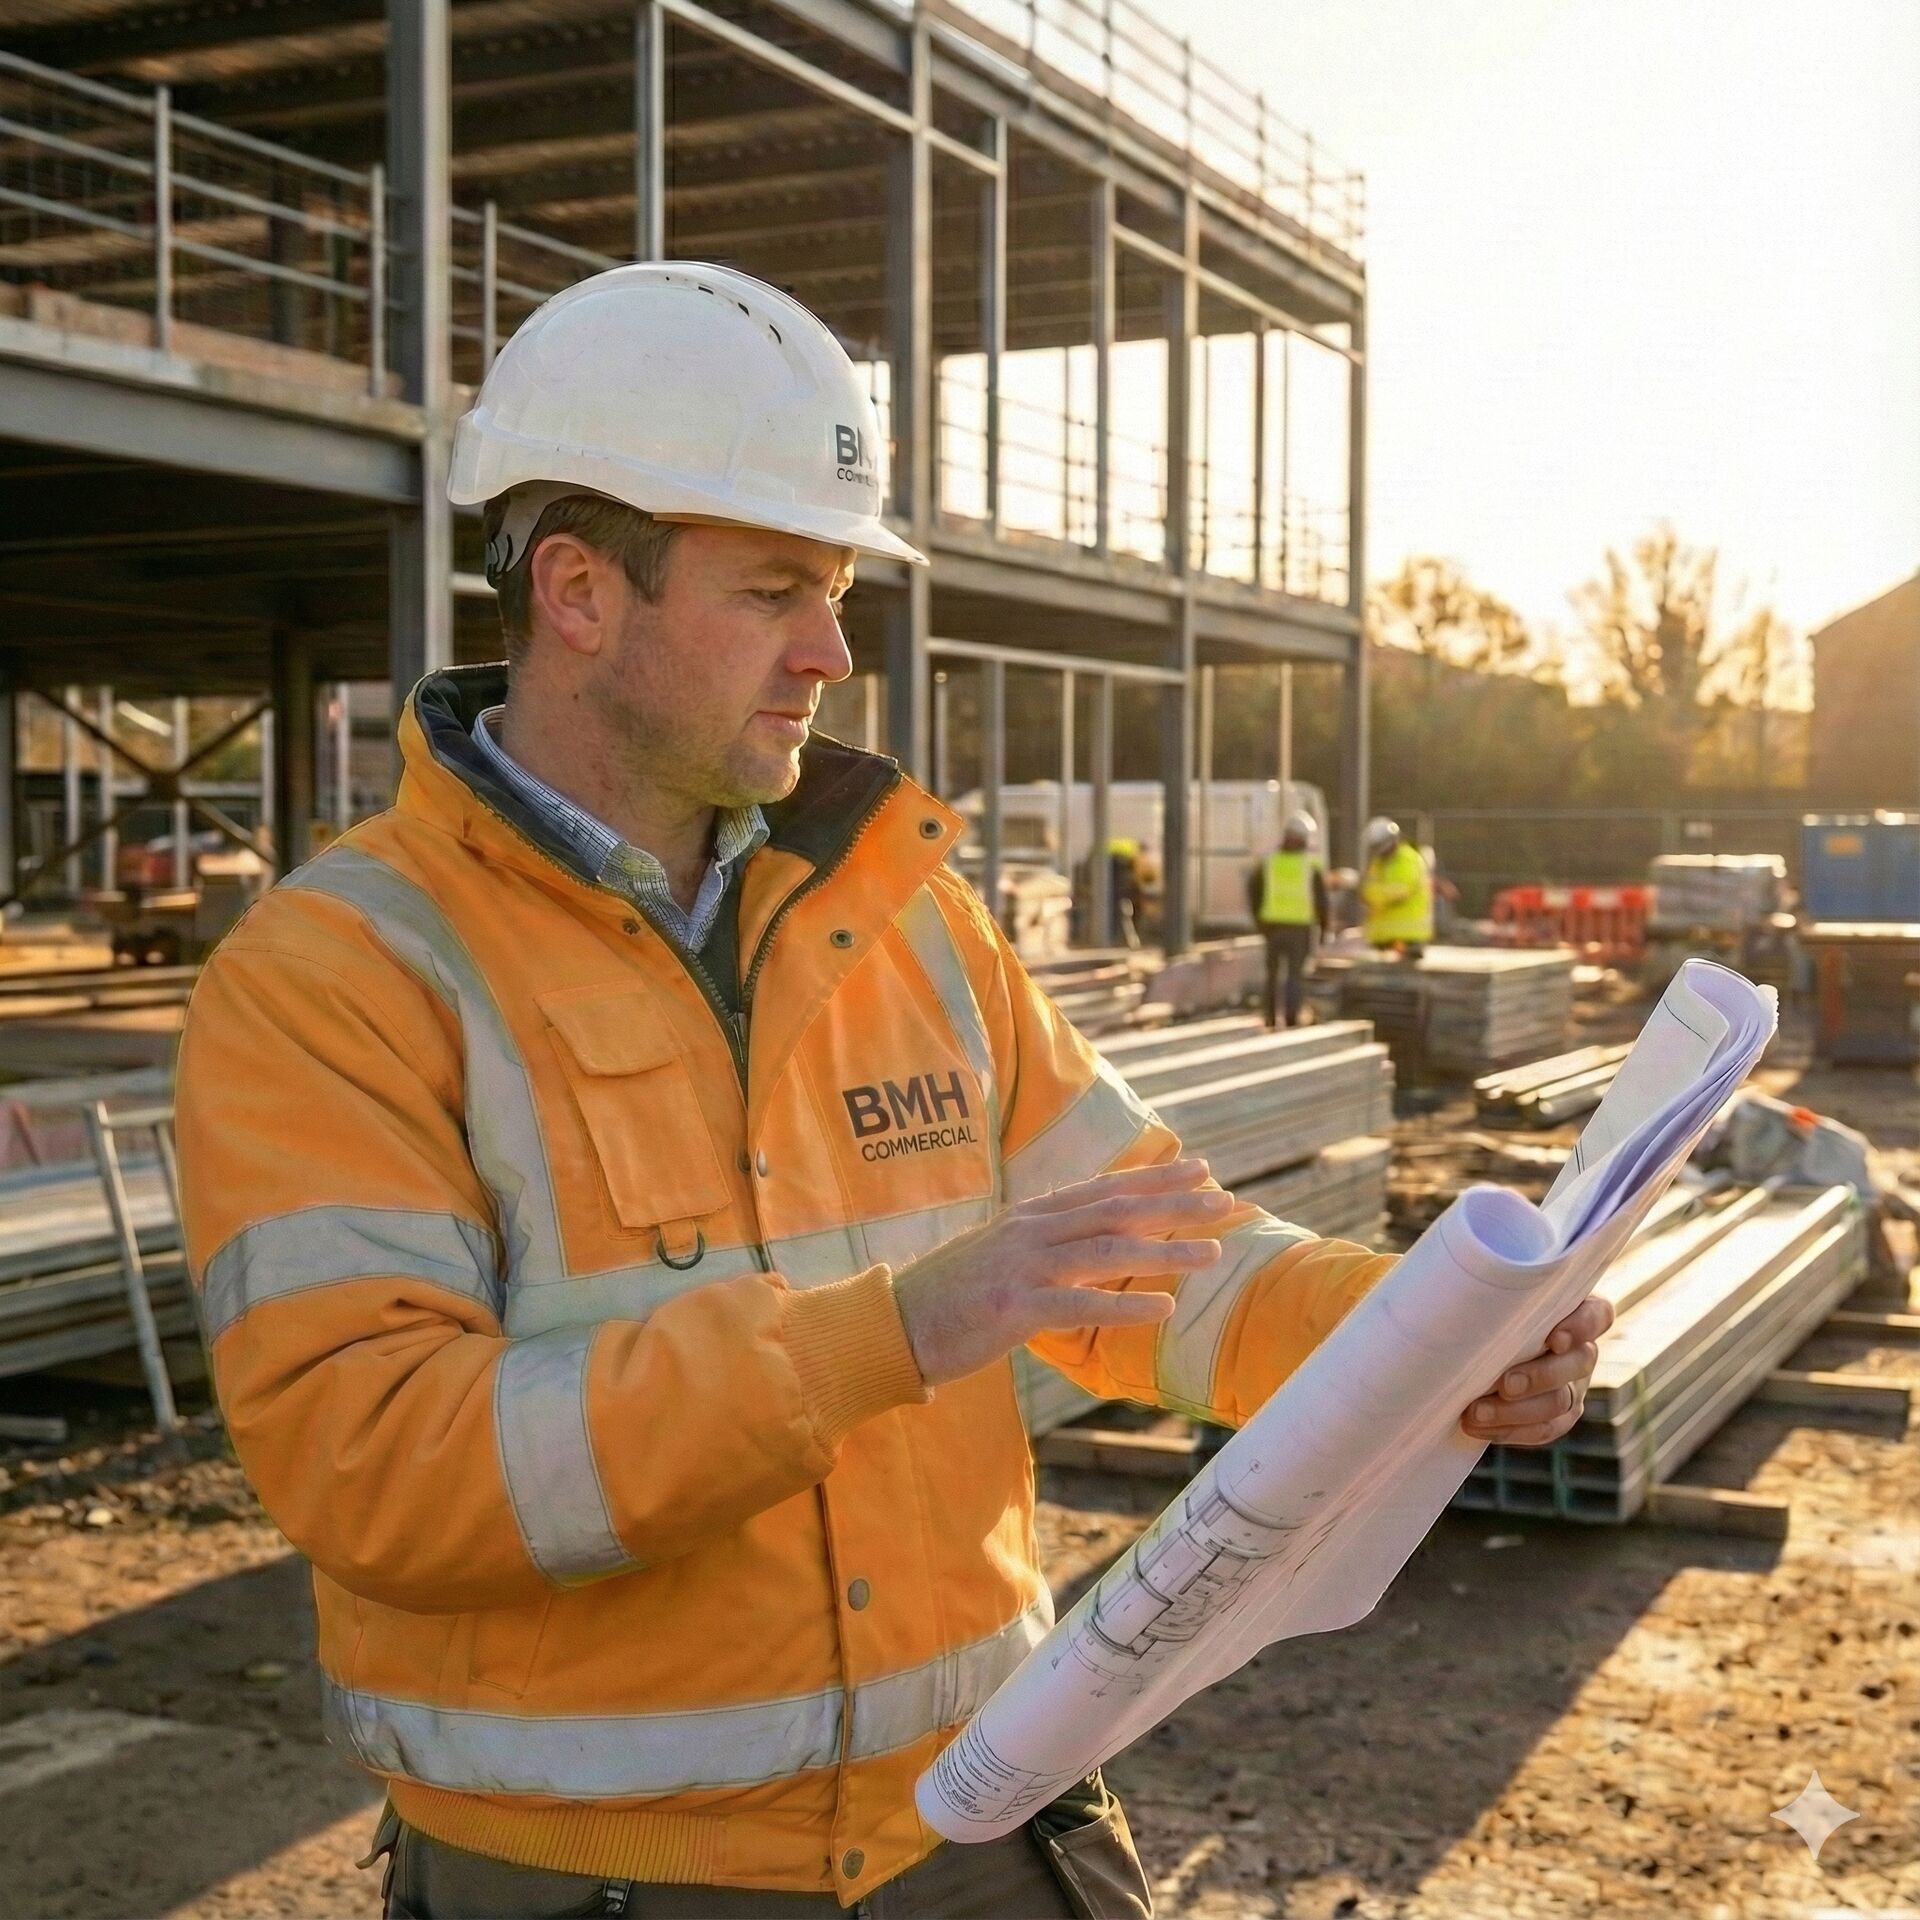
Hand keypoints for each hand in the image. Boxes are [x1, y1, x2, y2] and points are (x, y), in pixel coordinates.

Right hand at [891, 1159, 1229, 1386]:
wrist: (893, 1325)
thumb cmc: (950, 1297)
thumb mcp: (1000, 1255)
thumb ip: (1045, 1245)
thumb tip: (1090, 1243)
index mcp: (1030, 1217)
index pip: (1103, 1188)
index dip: (1153, 1176)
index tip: (1200, 1167)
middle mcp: (1030, 1231)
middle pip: (1114, 1210)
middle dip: (1174, 1203)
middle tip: (1225, 1199)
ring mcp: (1022, 1266)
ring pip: (1106, 1250)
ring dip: (1164, 1249)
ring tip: (1213, 1253)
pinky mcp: (1014, 1307)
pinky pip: (1079, 1302)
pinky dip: (1126, 1304)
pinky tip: (1166, 1307)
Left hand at [1460, 1294, 1613, 1446]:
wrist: (1475, 1347)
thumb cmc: (1483, 1309)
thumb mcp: (1491, 1296)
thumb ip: (1490, 1294)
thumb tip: (1449, 1291)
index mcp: (1574, 1312)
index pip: (1597, 1314)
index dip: (1582, 1327)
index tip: (1553, 1339)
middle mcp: (1580, 1349)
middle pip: (1578, 1363)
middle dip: (1540, 1377)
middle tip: (1504, 1384)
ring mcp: (1573, 1385)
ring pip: (1560, 1402)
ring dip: (1517, 1411)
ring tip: (1476, 1412)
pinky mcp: (1558, 1415)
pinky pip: (1544, 1429)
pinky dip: (1510, 1430)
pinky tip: (1480, 1427)